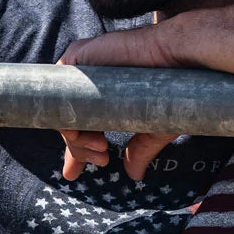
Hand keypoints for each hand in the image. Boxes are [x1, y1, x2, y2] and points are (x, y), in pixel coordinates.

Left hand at [56, 23, 182, 181]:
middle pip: (69, 122)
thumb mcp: (152, 130)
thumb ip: (138, 151)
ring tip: (102, 149)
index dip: (74, 150)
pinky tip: (77, 132)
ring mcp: (82, 71)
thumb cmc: (172, 91)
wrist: (177, 59)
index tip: (71, 174)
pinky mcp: (76, 57)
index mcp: (104, 99)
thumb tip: (135, 176)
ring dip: (76, 140)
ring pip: (62, 112)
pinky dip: (62, 118)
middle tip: (101, 161)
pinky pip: (56, 93)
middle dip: (79, 150)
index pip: (79, 126)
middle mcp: (90, 84)